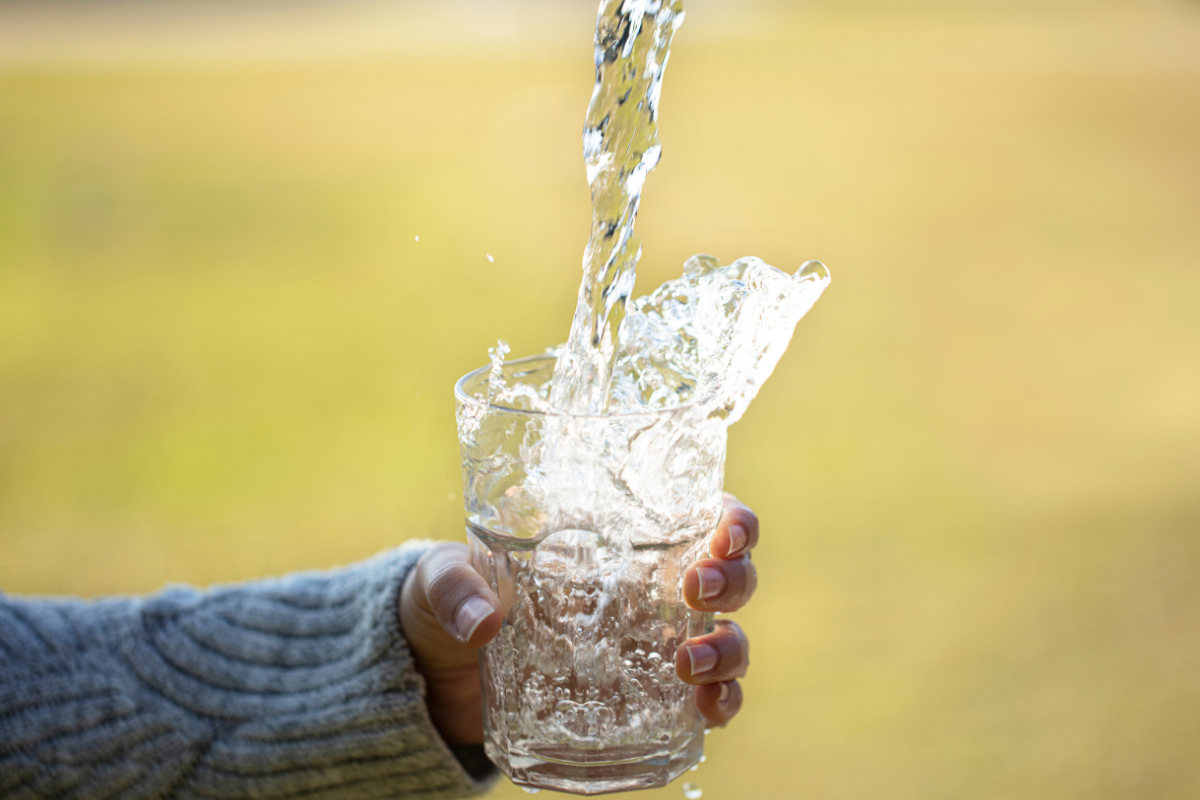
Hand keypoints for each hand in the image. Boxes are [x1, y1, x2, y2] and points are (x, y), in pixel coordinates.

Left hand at [398, 492, 758, 743]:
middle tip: (697, 589)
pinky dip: (721, 704)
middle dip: (733, 580)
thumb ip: (456, 588)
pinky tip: (707, 710)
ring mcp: (653, 643)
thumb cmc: (452, 600)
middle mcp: (650, 586)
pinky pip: (707, 699)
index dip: (731, 519)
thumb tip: (484, 622)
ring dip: (729, 649)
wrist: (437, 673)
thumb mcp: (442, 581)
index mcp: (617, 536)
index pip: (699, 513)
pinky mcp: (646, 696)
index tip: (724, 532)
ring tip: (690, 664)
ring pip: (729, 636)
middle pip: (730, 573)